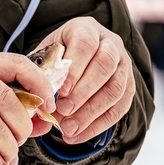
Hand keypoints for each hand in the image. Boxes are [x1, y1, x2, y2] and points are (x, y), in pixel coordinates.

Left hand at [36, 17, 134, 143]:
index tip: (60, 90)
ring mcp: (123, 65)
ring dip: (91, 113)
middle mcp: (111, 43)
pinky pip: (119, 108)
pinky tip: (78, 135)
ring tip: (68, 129)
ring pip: (115, 89)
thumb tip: (35, 93)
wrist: (77, 61)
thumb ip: (40, 70)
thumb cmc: (56, 57)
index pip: (85, 44)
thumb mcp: (45, 55)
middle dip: (83, 92)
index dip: (75, 68)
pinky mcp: (129, 87)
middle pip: (105, 66)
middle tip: (63, 111)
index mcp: (87, 28)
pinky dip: (97, 125)